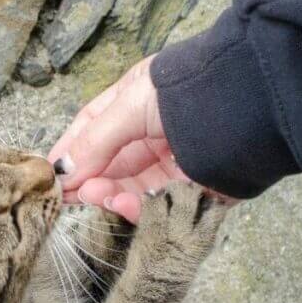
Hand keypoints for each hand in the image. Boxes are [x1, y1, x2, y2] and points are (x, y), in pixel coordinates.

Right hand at [48, 56, 227, 222]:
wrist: (250, 107)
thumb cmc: (188, 93)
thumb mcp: (131, 106)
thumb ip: (95, 140)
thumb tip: (62, 172)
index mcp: (136, 106)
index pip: (92, 132)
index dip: (70, 153)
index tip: (51, 176)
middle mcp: (151, 137)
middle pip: (108, 167)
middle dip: (87, 180)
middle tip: (69, 195)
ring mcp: (170, 167)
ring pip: (127, 190)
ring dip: (107, 195)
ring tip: (95, 196)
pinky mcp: (189, 194)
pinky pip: (154, 208)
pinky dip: (134, 209)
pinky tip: (121, 204)